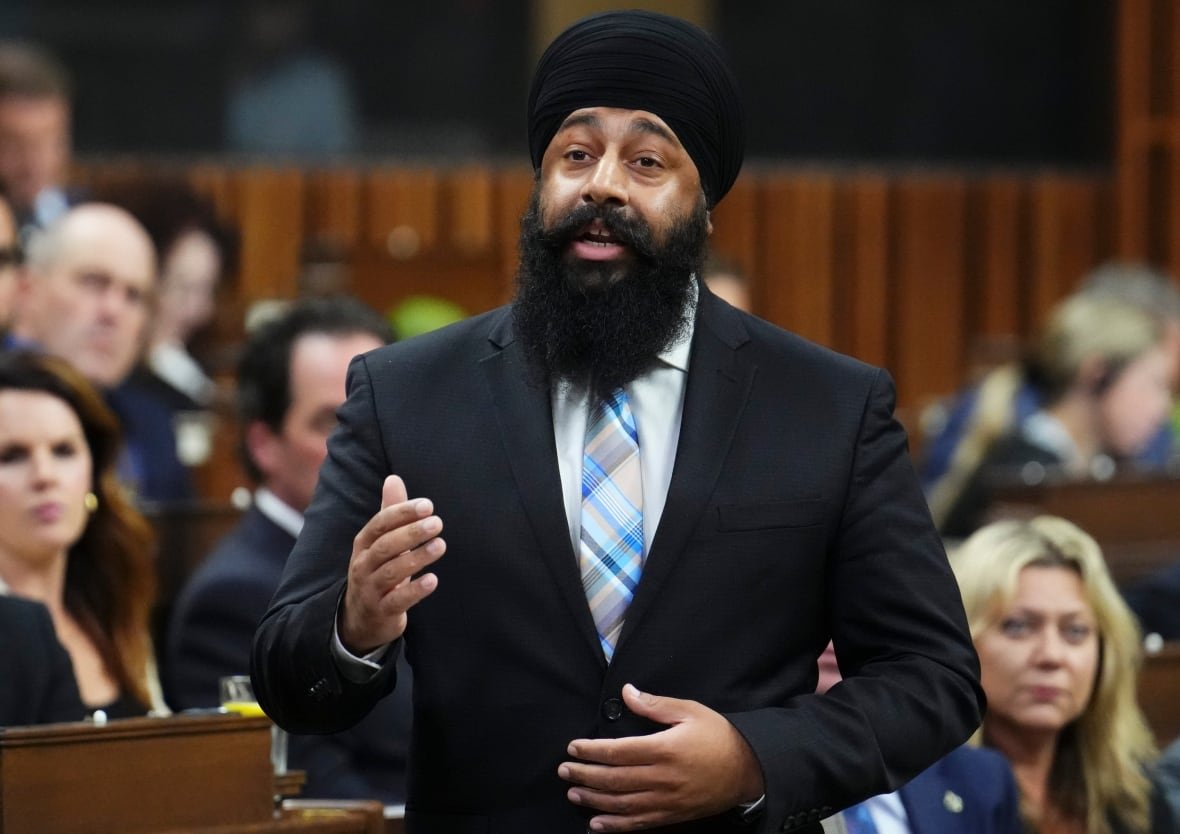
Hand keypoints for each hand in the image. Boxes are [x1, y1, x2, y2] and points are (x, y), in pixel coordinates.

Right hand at [339, 474, 444, 653]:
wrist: (360, 618)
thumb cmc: (377, 571)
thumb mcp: (381, 542)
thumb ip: (390, 512)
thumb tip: (393, 478)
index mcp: (364, 544)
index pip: (380, 524)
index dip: (402, 513)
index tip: (428, 505)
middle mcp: (363, 564)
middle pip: (385, 546)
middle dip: (411, 533)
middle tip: (438, 523)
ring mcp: (370, 589)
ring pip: (391, 572)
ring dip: (416, 558)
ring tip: (440, 546)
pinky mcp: (382, 611)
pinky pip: (397, 600)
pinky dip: (414, 590)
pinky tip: (432, 580)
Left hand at [558, 684, 763, 830]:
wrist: (747, 770)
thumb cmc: (718, 736)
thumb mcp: (689, 711)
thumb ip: (655, 705)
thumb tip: (627, 692)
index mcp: (665, 749)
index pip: (618, 751)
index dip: (592, 750)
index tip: (573, 747)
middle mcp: (662, 778)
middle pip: (614, 779)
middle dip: (585, 775)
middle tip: (564, 771)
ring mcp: (667, 801)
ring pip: (622, 804)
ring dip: (594, 800)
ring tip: (574, 793)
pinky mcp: (672, 815)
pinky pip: (639, 823)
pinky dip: (615, 826)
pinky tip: (597, 825)